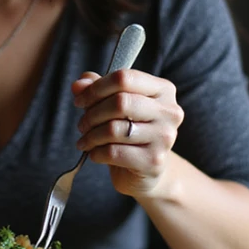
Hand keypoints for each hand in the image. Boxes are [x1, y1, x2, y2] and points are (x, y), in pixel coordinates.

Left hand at [72, 68, 183, 201]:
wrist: (146, 170)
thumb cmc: (129, 130)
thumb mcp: (113, 105)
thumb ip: (96, 89)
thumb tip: (79, 85)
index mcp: (163, 90)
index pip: (124, 78)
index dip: (96, 88)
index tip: (79, 100)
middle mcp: (169, 112)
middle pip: (120, 102)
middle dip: (92, 113)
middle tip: (82, 124)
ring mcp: (164, 138)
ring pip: (114, 129)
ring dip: (91, 135)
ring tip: (85, 140)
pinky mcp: (153, 161)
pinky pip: (114, 152)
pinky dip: (96, 152)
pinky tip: (93, 153)